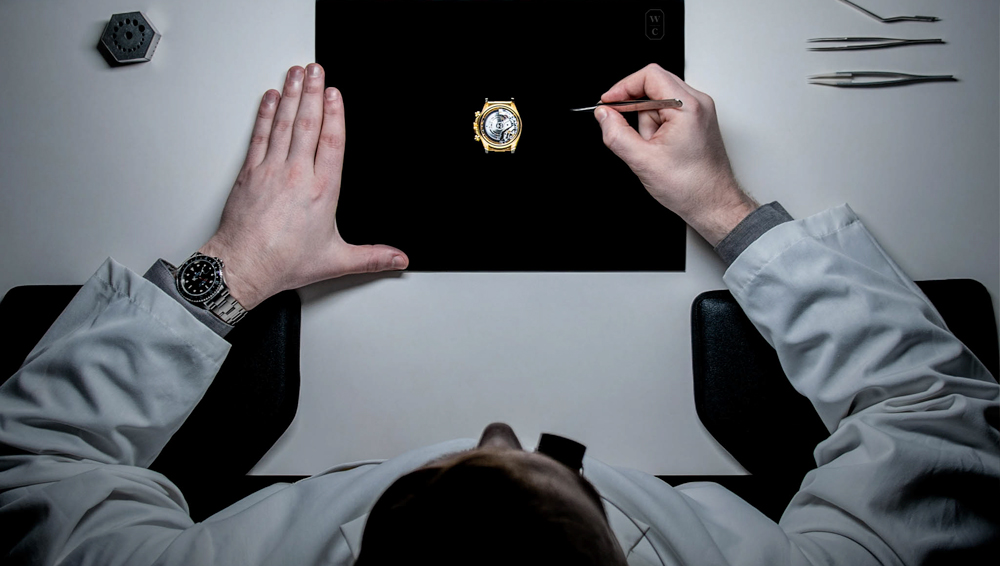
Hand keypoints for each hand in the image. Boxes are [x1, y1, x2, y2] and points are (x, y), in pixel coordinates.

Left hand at [199, 64, 407, 309]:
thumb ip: (371, 257)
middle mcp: (296, 175)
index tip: (335, 94)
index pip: (331, 142)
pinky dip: (266, 114)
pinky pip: (260, 135)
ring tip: (296, 73)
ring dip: (291, 95)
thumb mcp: (335, 260)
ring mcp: (271, 170)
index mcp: (321, 191)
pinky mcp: (249, 173)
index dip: (334, 114)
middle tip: (316, 70)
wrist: (244, 266)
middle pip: (307, 124)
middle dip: (312, 92)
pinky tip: (270, 98)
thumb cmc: (284, 262)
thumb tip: (397, 258)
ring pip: (284, 124)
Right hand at [595, 64, 757, 245]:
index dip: (624, 87)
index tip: (609, 103)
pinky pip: (669, 112)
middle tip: (625, 129)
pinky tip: (660, 148)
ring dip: (648, 122)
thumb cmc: (689, 186)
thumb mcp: (643, 161)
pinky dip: (658, 127)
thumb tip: (604, 115)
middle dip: (635, 108)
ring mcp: (700, 111)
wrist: (713, 204)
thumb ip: (617, 134)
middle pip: (654, 85)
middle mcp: (698, 103)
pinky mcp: (698, 121)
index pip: (649, 76)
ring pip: (660, 101)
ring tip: (654, 149)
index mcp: (688, 107)